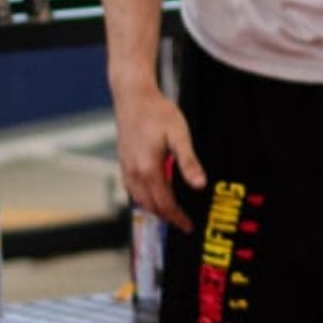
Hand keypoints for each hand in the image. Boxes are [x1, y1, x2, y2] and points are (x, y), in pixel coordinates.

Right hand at [112, 83, 203, 231]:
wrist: (133, 96)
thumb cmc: (158, 112)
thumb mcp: (180, 136)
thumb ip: (189, 162)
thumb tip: (200, 185)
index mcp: (148, 168)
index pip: (164, 203)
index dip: (177, 217)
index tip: (188, 226)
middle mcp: (133, 171)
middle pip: (150, 205)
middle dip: (167, 217)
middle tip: (183, 224)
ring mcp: (125, 166)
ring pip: (138, 199)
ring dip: (154, 209)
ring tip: (171, 214)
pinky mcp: (123, 160)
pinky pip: (131, 188)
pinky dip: (143, 198)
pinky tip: (152, 197)